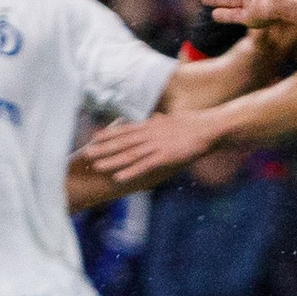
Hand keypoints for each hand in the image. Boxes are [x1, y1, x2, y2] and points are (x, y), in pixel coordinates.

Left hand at [80, 111, 221, 188]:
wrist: (210, 127)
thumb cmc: (197, 123)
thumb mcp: (175, 119)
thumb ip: (162, 121)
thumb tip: (156, 117)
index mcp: (152, 125)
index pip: (126, 129)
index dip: (109, 133)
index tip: (94, 136)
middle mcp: (150, 134)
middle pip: (122, 142)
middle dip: (104, 148)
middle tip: (86, 153)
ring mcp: (156, 146)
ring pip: (129, 154)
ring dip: (111, 160)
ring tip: (95, 166)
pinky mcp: (165, 157)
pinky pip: (143, 166)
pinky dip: (130, 172)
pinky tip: (118, 178)